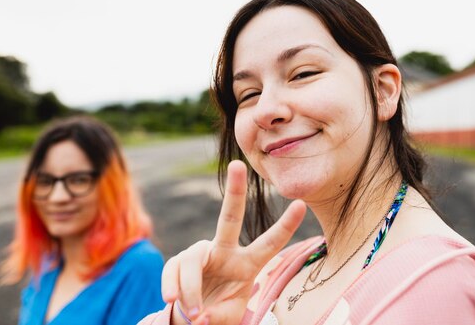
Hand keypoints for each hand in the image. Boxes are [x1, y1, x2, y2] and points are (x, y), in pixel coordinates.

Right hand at [162, 160, 306, 324]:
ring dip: (191, 289)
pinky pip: (173, 270)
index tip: (302, 204)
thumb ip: (218, 316)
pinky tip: (172, 300)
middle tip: (237, 165)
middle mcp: (225, 252)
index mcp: (247, 265)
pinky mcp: (178, 261)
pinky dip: (173, 288)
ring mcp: (200, 254)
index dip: (285, 225)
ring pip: (192, 260)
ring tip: (194, 312)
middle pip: (229, 218)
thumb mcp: (228, 317)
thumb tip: (200, 315)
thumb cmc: (218, 314)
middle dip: (235, 191)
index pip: (269, 244)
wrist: (193, 319)